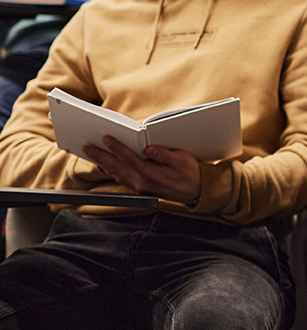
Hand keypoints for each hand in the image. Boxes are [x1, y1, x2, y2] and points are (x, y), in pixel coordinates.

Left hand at [83, 136, 201, 204]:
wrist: (197, 192)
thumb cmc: (191, 174)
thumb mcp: (183, 161)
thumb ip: (165, 154)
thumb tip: (149, 148)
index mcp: (152, 174)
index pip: (130, 158)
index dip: (117, 147)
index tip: (105, 137)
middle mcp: (143, 182)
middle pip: (117, 167)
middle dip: (100, 156)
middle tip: (86, 147)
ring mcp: (141, 187)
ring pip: (117, 174)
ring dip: (102, 163)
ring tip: (90, 153)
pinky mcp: (142, 188)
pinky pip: (122, 179)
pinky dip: (111, 171)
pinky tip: (105, 165)